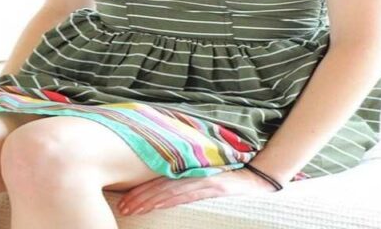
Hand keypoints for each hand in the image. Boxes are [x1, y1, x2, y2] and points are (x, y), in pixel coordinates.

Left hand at [116, 167, 279, 216]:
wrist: (258, 177)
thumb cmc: (230, 178)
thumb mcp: (205, 177)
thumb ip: (186, 180)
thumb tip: (164, 189)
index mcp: (188, 171)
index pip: (158, 180)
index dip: (140, 190)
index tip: (123, 199)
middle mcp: (192, 173)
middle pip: (159, 185)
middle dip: (139, 197)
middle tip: (122, 207)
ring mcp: (202, 180)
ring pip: (170, 190)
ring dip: (148, 200)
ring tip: (131, 209)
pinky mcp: (214, 186)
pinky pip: (188, 193)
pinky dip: (171, 199)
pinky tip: (158, 205)